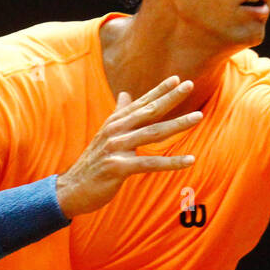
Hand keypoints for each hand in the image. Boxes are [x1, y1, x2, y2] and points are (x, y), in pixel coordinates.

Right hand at [56, 76, 201, 218]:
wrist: (71, 189)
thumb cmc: (94, 162)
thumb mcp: (106, 134)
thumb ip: (119, 113)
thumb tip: (126, 93)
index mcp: (116, 122)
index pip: (142, 103)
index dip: (159, 90)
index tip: (178, 79)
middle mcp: (116, 131)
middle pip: (149, 112)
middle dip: (170, 98)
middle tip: (190, 85)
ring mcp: (116, 148)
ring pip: (152, 134)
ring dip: (177, 124)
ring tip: (198, 117)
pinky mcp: (118, 168)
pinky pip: (150, 164)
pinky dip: (171, 162)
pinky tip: (190, 160)